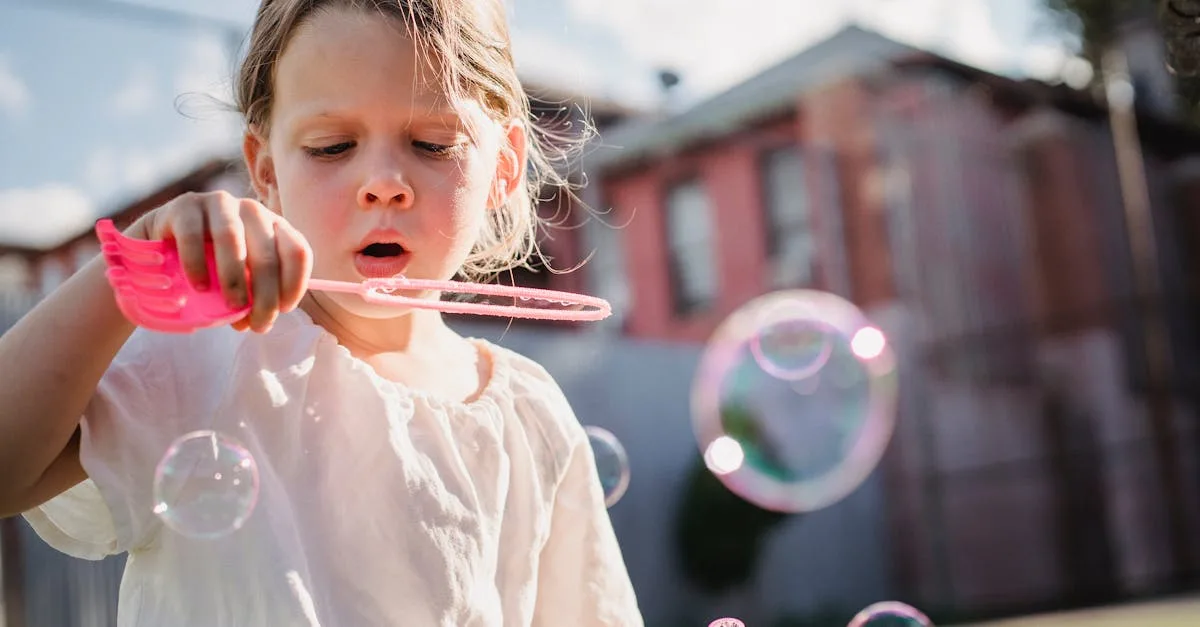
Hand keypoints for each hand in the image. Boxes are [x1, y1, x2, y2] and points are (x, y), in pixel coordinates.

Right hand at [125, 191, 312, 332]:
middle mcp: (252, 210)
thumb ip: (253, 296)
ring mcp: (218, 203)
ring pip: (232, 238)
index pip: (297, 251)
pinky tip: (198, 286)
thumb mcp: (240, 280)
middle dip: (266, 295)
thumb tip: (258, 320)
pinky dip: (197, 264)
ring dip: (235, 278)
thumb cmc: (211, 266)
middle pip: (267, 253)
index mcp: (273, 226)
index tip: (282, 310)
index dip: (294, 284)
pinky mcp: (185, 206)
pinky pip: (192, 235)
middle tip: (258, 324)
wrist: (162, 247)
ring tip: (232, 306)